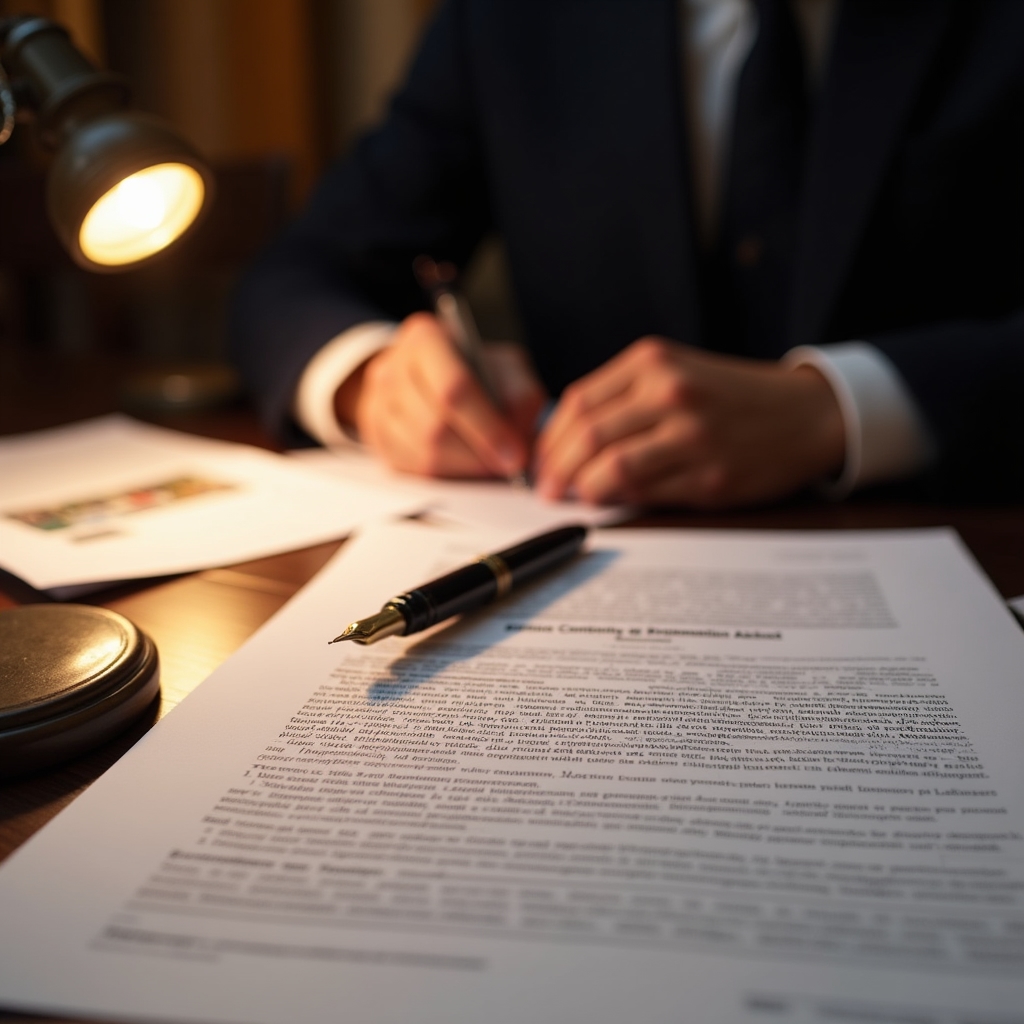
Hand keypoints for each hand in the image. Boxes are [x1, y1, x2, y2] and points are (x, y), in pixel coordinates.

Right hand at [334, 312, 546, 477]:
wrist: (432, 376)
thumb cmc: (476, 371)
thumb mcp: (506, 368)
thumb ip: (519, 395)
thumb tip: (518, 437)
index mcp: (425, 338)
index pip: (453, 389)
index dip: (487, 428)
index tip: (515, 455)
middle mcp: (392, 367)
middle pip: (435, 427)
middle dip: (478, 455)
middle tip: (507, 466)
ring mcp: (377, 403)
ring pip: (424, 454)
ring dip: (465, 468)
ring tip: (490, 464)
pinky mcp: (377, 436)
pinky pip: (414, 469)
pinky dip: (448, 474)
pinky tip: (466, 464)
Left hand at [534, 338, 844, 507]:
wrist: (806, 414)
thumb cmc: (731, 397)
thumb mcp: (675, 373)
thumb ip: (621, 399)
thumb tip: (563, 443)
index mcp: (653, 361)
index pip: (577, 403)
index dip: (550, 439)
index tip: (542, 460)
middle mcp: (670, 391)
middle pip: (586, 436)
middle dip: (556, 470)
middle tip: (547, 489)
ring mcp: (692, 434)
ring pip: (609, 468)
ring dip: (582, 490)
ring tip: (577, 498)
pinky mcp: (709, 475)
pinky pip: (646, 493)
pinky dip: (621, 500)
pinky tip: (616, 500)